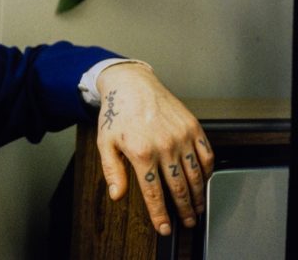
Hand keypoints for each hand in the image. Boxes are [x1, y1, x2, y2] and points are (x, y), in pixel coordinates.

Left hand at [95, 63, 213, 235]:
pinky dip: (207, 172)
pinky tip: (203, 181)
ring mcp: (181, 136)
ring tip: (196, 208)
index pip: (154, 193)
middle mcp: (164, 146)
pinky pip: (207, 156)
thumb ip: (112, 171)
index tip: (164, 228)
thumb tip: (117, 195)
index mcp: (141, 152)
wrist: (131, 84)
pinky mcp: (193, 127)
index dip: (160, 215)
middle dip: (183, 211)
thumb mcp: (105, 143)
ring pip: (196, 176)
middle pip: (179, 188)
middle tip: (187, 223)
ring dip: (198, 196)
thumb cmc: (117, 113)